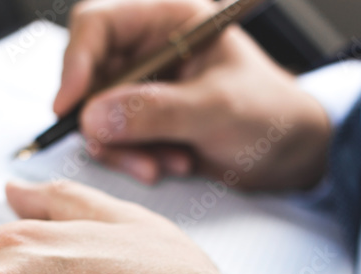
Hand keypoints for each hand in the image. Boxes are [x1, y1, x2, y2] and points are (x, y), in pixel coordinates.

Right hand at [55, 0, 331, 189]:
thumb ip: (157, 111)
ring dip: (121, 147)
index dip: (76, 61)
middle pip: (89, 74)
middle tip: (121, 149)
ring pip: (96, 114)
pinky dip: (132, 158)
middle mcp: (149, 49)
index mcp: (169, 20)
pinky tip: (169, 166)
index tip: (69, 105)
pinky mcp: (144, 123)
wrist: (291, 154)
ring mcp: (144, 88)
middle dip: (102, 119)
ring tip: (165, 164)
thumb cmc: (270, 114)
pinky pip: (113, 140)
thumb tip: (94, 117)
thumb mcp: (218, 109)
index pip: (99, 24)